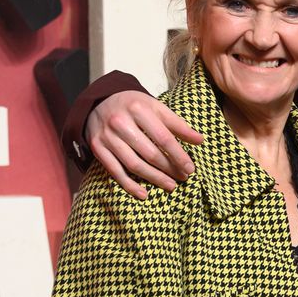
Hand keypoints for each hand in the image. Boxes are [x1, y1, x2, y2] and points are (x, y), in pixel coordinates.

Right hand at [86, 91, 202, 198]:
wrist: (99, 102)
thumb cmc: (134, 106)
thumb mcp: (156, 108)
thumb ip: (177, 124)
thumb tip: (200, 140)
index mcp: (138, 109)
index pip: (163, 138)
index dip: (179, 155)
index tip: (190, 168)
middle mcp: (120, 123)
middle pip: (150, 153)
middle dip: (169, 169)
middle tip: (183, 178)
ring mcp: (107, 137)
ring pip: (134, 164)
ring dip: (154, 178)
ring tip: (170, 186)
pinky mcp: (97, 148)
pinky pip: (115, 171)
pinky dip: (129, 185)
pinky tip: (143, 194)